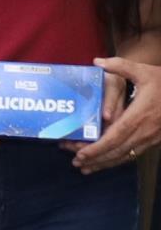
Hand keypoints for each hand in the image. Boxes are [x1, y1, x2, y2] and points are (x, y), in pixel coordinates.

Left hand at [71, 57, 160, 173]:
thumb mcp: (143, 71)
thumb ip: (120, 65)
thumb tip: (97, 61)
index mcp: (140, 115)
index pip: (116, 135)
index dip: (99, 147)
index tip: (82, 153)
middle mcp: (145, 130)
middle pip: (118, 150)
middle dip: (96, 158)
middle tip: (76, 162)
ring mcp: (150, 138)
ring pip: (126, 155)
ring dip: (105, 163)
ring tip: (86, 168)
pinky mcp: (153, 140)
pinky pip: (133, 154)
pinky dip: (117, 160)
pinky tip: (105, 162)